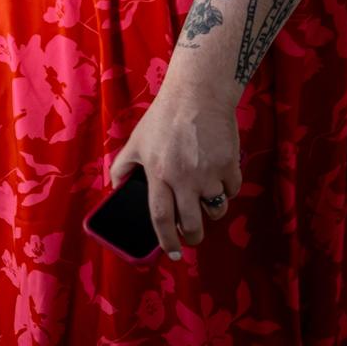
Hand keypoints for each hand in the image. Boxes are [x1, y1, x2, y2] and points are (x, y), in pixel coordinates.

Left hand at [110, 80, 242, 258]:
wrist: (197, 94)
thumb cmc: (163, 117)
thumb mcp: (136, 140)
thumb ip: (123, 166)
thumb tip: (115, 188)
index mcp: (158, 173)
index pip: (161, 218)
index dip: (167, 241)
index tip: (173, 253)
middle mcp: (184, 177)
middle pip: (193, 223)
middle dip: (193, 236)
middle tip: (192, 236)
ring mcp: (209, 173)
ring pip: (215, 210)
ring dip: (211, 211)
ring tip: (203, 199)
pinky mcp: (230, 165)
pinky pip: (232, 191)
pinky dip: (226, 190)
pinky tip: (217, 177)